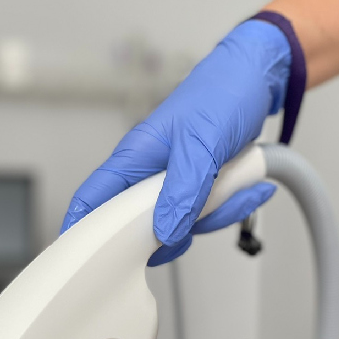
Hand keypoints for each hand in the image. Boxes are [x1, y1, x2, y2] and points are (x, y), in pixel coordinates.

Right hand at [61, 20, 291, 264]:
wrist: (256, 78)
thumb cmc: (221, 94)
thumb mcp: (202, 143)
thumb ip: (182, 190)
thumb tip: (164, 233)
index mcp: (133, 158)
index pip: (93, 198)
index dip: (81, 229)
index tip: (82, 261)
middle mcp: (147, 174)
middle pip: (141, 226)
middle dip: (175, 231)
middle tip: (199, 218)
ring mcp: (172, 183)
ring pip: (180, 225)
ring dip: (214, 215)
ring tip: (238, 186)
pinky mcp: (195, 187)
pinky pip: (205, 215)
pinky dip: (230, 206)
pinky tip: (250, 188)